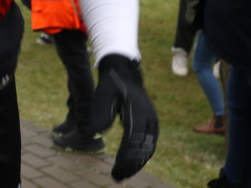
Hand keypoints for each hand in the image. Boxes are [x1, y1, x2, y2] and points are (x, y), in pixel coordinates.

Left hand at [89, 55, 158, 181]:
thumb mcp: (103, 93)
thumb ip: (101, 112)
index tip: (115, 169)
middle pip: (143, 148)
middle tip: (117, 177)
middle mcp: (150, 118)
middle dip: (131, 165)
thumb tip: (98, 132)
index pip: (134, 140)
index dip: (125, 157)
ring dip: (136, 164)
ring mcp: (153, 122)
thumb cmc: (111, 85)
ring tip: (122, 175)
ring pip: (148, 149)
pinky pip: (148, 145)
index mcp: (138, 111)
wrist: (125, 74)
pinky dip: (140, 158)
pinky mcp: (151, 125)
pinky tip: (130, 166)